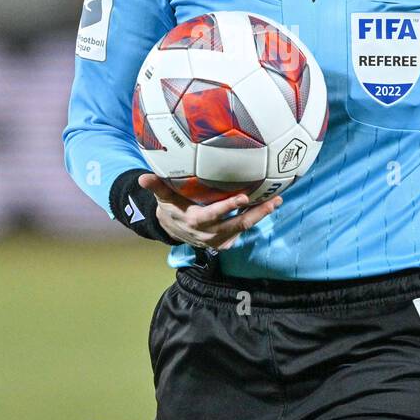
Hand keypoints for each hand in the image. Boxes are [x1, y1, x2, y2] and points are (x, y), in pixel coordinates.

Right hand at [137, 173, 280, 249]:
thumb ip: (156, 186)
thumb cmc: (171, 208)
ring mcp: (219, 240)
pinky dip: (255, 219)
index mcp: (195, 221)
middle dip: (256, 213)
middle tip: (273, 200)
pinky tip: (268, 205)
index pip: (213, 215)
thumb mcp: (163, 198)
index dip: (228, 208)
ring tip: (277, 200)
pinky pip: (243, 230)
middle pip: (236, 224)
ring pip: (243, 228)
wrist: (174, 231)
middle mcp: (209, 234)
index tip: (243, 198)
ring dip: (261, 215)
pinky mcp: (226, 242)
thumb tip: (143, 177)